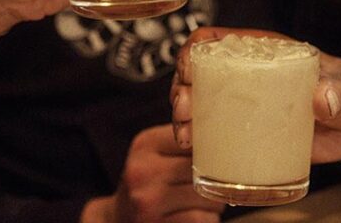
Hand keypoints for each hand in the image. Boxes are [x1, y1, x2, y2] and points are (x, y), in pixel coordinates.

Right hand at [80, 124, 223, 222]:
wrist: (118, 218)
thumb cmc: (146, 180)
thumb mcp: (154, 150)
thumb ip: (181, 137)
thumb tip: (222, 128)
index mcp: (146, 143)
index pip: (194, 137)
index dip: (212, 146)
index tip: (220, 151)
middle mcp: (143, 171)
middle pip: (202, 168)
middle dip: (216, 176)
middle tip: (215, 178)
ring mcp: (148, 201)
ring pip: (206, 196)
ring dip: (215, 200)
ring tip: (206, 198)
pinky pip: (201, 220)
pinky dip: (208, 218)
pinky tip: (200, 215)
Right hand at [171, 28, 340, 164]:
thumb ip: (337, 89)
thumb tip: (322, 99)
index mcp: (263, 52)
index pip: (217, 40)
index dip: (195, 50)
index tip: (188, 68)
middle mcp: (247, 75)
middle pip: (199, 72)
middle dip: (181, 88)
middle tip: (184, 109)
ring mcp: (245, 105)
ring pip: (200, 103)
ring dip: (184, 117)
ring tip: (186, 136)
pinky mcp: (250, 133)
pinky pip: (217, 133)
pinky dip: (200, 141)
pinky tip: (196, 152)